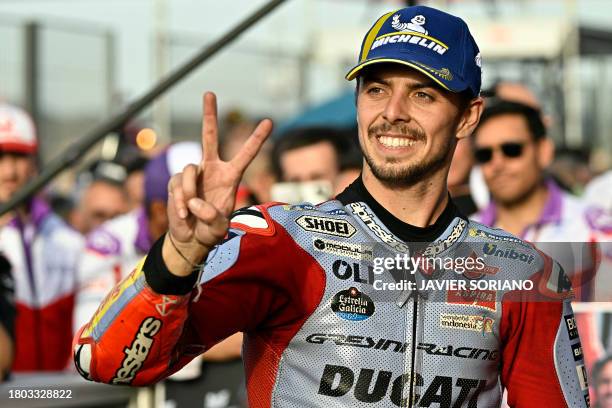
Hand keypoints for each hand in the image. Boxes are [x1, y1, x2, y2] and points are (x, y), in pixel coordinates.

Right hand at [164, 92, 271, 274]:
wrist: (190, 237)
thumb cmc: (210, 231)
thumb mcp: (218, 229)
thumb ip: (211, 218)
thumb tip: (195, 201)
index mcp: (230, 177)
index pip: (246, 155)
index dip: (257, 139)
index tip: (269, 121)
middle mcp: (212, 169)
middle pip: (210, 137)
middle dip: (209, 115)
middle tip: (209, 92)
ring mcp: (194, 174)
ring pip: (190, 171)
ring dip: (191, 193)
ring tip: (192, 212)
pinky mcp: (178, 181)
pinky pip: (178, 185)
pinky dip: (180, 201)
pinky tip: (184, 214)